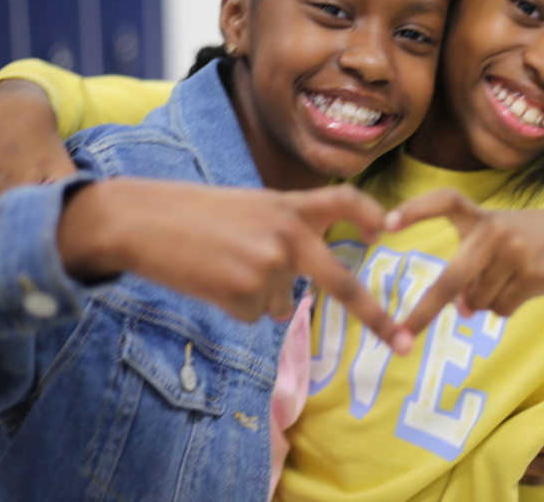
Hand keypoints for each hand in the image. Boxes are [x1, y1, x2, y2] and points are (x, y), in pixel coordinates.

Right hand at [59, 179, 413, 352]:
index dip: (369, 215)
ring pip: (281, 303)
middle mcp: (288, 235)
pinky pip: (255, 314)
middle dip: (376, 316)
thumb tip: (293, 304)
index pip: (344, 201)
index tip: (387, 229)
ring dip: (256, 294)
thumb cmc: (191, 214)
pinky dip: (235, 305)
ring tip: (219, 264)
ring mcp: (269, 267)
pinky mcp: (245, 294)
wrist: (139, 222)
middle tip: (404, 342)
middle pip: (342, 283)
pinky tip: (210, 278)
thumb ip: (285, 235)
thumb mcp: (249, 206)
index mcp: (290, 205)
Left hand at [385, 189, 543, 331]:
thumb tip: (461, 309)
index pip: (445, 202)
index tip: (386, 225)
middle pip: (451, 278)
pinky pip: (500, 309)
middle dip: (424, 311)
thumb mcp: (506, 245)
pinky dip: (507, 308)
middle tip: (402, 335)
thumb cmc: (542, 245)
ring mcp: (514, 254)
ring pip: (478, 301)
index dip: (415, 210)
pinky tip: (528, 289)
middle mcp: (495, 232)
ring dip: (489, 302)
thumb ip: (476, 270)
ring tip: (515, 281)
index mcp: (484, 218)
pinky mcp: (532, 276)